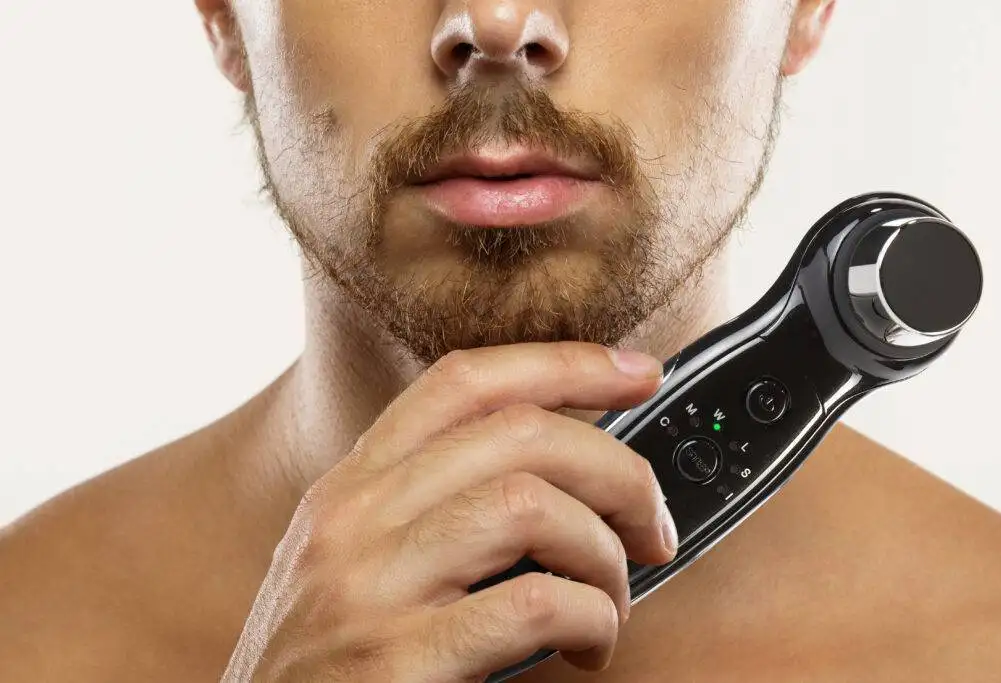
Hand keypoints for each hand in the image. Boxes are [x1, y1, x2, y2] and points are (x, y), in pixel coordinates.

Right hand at [221, 342, 678, 681]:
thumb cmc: (322, 667)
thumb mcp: (353, 560)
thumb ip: (426, 506)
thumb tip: (555, 471)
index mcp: (352, 485)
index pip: (463, 380)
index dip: (562, 362)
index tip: (636, 370)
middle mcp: (353, 517)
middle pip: (517, 431)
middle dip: (617, 469)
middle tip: (650, 524)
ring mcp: (367, 585)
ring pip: (529, 502)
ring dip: (604, 551)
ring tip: (611, 599)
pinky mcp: (393, 661)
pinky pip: (532, 604)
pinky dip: (591, 617)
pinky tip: (590, 646)